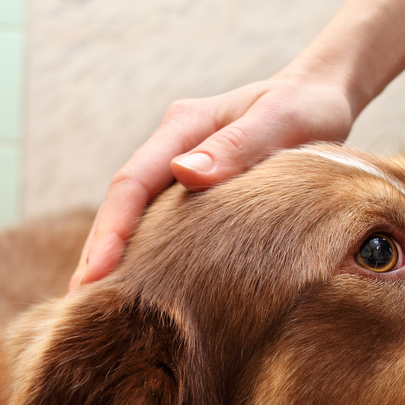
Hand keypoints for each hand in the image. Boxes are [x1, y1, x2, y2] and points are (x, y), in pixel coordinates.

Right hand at [67, 73, 354, 291]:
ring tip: (102, 309)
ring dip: (118, 259)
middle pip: (122, 205)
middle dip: (99, 255)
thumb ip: (236, 146)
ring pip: (138, 217)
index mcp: (183, 127)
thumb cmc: (305, 106)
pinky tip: (145, 288)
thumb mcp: (279, 121)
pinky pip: (164, 224)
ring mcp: (181, 170)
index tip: (97, 274)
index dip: (111, 231)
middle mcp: (172, 148)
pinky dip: (148, 254)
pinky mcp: (196, 190)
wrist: (320, 96)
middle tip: (84, 308)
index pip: (132, 183)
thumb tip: (184, 173)